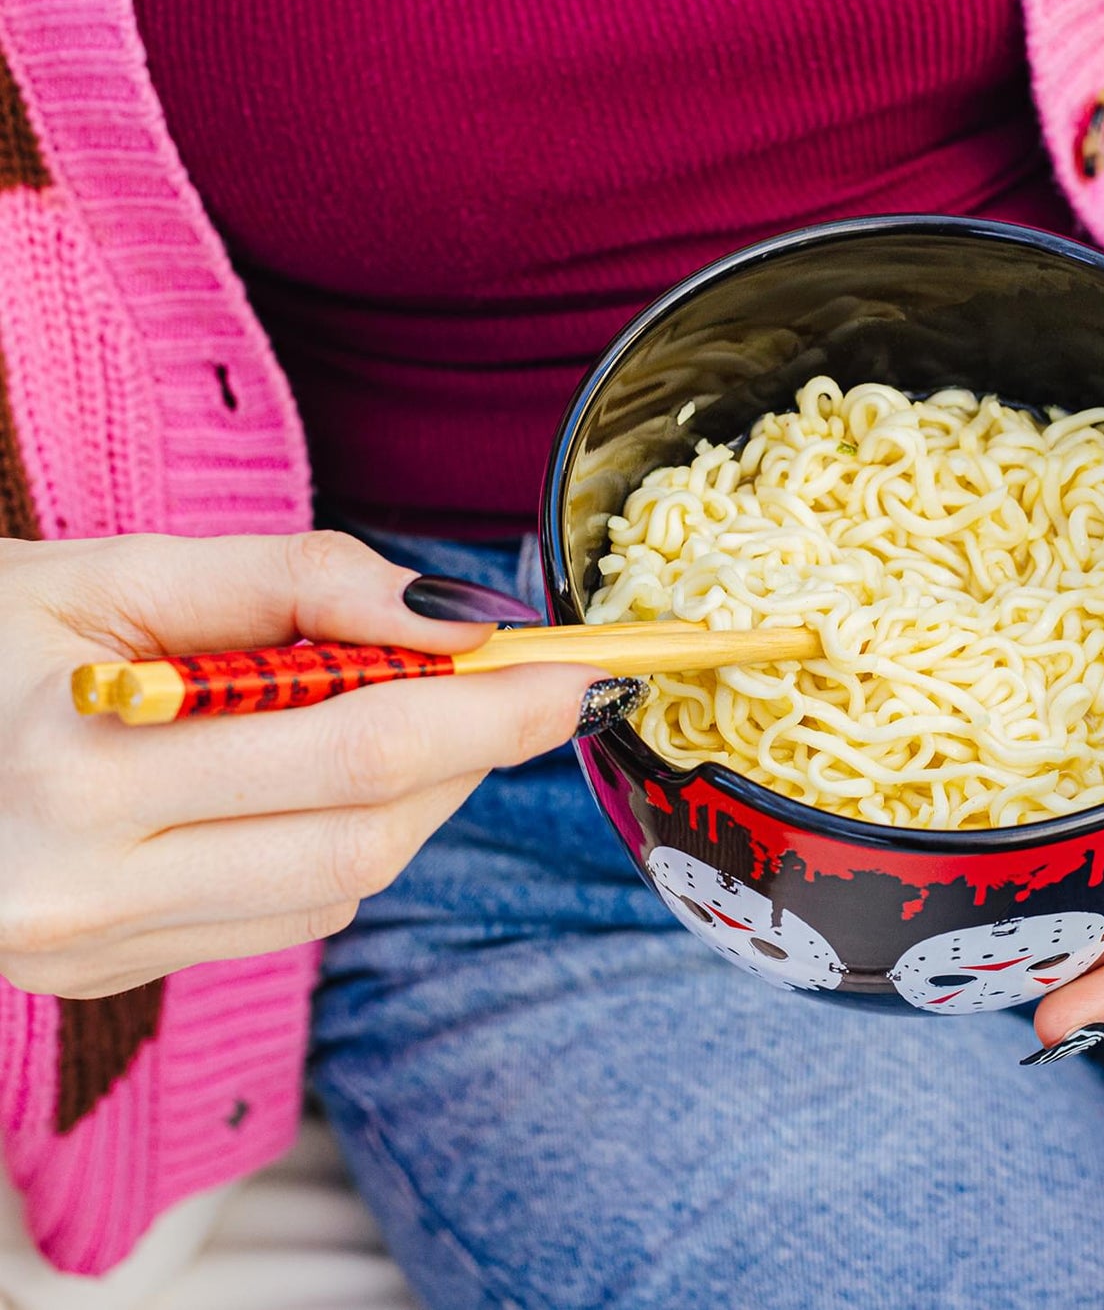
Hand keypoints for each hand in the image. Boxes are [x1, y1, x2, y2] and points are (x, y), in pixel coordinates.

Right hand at [0, 531, 598, 997]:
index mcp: (80, 765)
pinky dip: (343, 843)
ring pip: (339, 889)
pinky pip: (285, 919)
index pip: (355, 745)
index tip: (573, 669)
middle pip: (365, 838)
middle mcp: (83, 889)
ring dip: (417, 799)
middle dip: (474, 756)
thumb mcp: (109, 572)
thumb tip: (453, 616)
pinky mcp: (107, 980)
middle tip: (533, 689)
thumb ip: (290, 584)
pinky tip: (326, 779)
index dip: (489, 709)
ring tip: (420, 714)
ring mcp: (92, 953)